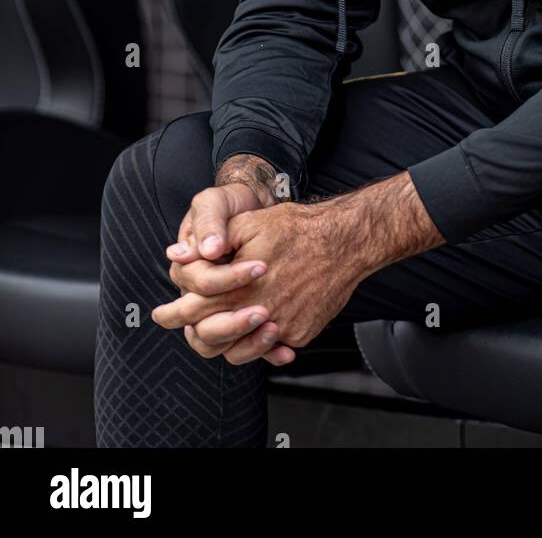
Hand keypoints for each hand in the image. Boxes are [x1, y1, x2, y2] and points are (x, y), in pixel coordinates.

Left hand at [154, 200, 362, 365]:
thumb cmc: (298, 228)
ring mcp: (281, 327)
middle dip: (192, 334)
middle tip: (183, 328)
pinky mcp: (300, 334)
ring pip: (240, 352)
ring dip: (225, 342)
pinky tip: (258, 327)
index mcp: (239, 286)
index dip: (173, 314)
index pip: (194, 309)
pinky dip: (261, 342)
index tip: (160, 315)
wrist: (345, 241)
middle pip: (211, 338)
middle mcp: (258, 312)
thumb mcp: (250, 224)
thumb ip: (214, 242)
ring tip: (218, 330)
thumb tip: (179, 254)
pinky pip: (272, 347)